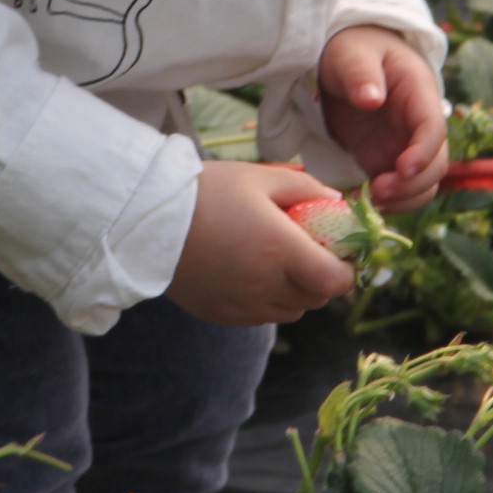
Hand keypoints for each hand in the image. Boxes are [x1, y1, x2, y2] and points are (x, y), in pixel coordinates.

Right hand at [167, 162, 355, 325]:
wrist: (147, 220)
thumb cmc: (206, 192)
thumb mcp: (259, 176)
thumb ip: (305, 188)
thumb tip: (336, 200)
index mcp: (282, 251)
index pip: (337, 281)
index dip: (345, 269)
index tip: (338, 250)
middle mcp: (267, 286)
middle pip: (317, 298)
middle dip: (320, 276)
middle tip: (306, 248)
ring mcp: (244, 305)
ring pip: (290, 310)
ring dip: (295, 290)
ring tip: (275, 260)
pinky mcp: (223, 314)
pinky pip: (261, 315)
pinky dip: (267, 299)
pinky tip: (248, 271)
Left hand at [319, 25, 448, 214]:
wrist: (345, 60)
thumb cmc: (352, 49)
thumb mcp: (351, 52)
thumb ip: (360, 72)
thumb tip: (371, 99)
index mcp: (418, 92)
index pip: (434, 128)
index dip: (424, 153)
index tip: (401, 169)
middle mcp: (418, 124)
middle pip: (436, 165)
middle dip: (412, 184)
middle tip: (376, 192)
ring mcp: (404, 145)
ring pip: (423, 184)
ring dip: (402, 199)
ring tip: (366, 201)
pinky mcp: (385, 160)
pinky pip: (399, 190)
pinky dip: (386, 203)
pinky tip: (360, 202)